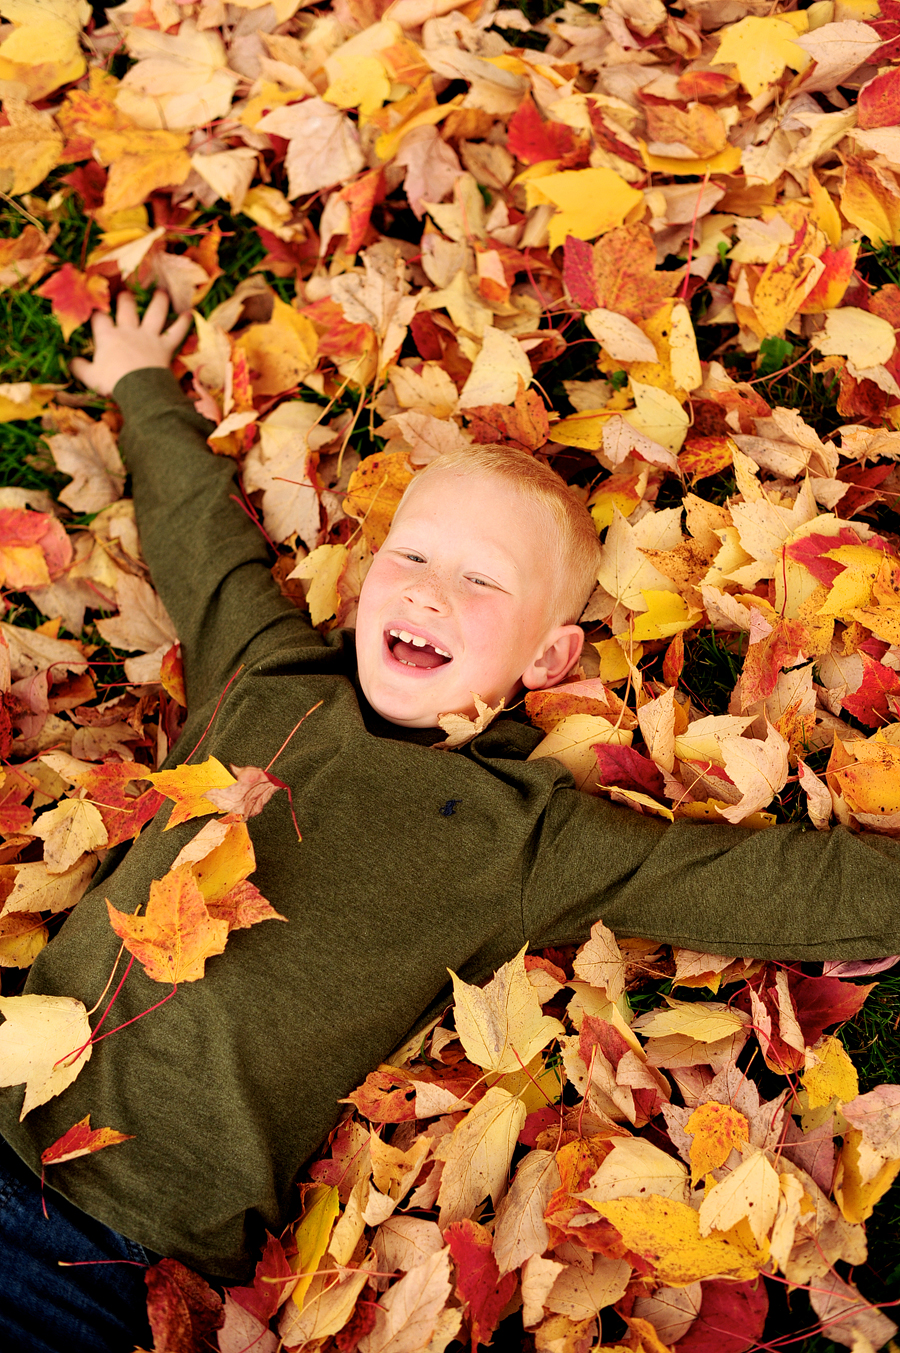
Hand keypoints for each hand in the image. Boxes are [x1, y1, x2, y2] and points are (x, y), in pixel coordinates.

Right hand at [69, 290, 192, 396]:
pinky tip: (189, 314)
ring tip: (161, 292)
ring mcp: (148, 336)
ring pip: (155, 313)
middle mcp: (128, 331)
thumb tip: (70, 361)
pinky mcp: (165, 346)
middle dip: (125, 297)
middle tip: (126, 291)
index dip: (96, 309)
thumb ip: (79, 367)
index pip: (99, 317)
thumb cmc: (113, 382)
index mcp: (108, 336)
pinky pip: (176, 332)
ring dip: (159, 301)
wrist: (139, 390)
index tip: (94, 304)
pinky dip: (183, 323)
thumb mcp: (90, 377)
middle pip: (127, 307)